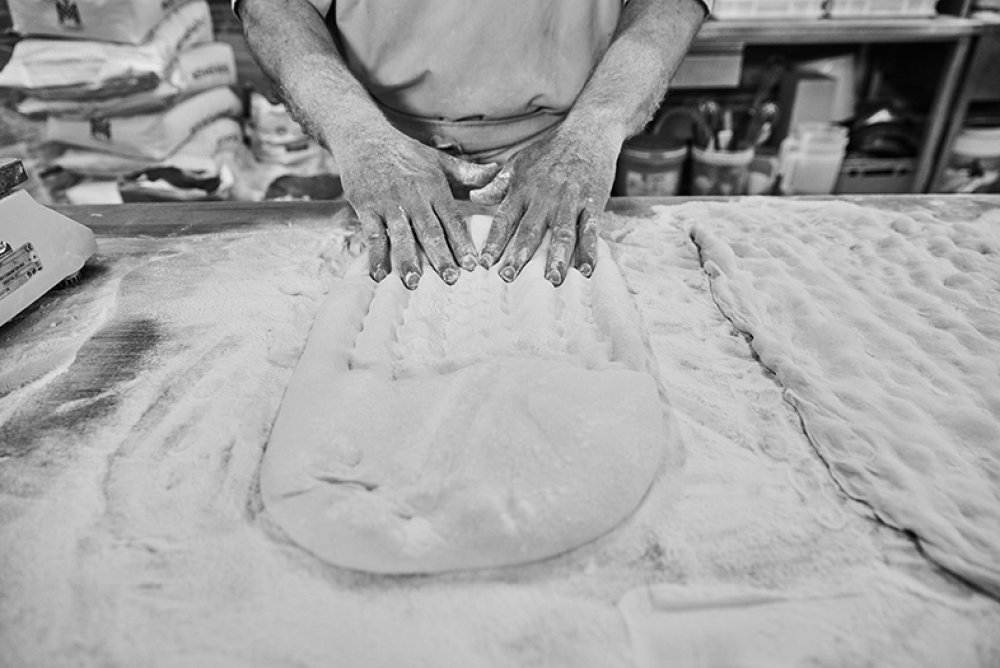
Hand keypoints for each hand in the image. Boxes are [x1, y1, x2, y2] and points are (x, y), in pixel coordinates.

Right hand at [339, 128, 500, 288]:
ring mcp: (389, 202)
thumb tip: (497, 172)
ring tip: (414, 282)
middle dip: (440, 256)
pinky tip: (379, 274)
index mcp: (434, 188)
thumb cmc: (406, 153)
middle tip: (450, 280)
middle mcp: (414, 196)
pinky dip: (375, 255)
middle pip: (430, 230)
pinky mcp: (366, 206)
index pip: (452, 219)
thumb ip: (469, 173)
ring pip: (401, 235)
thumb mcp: (440, 160)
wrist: (364, 137)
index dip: (462, 242)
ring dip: (407, 260)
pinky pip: (372, 233)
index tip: (472, 265)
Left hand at [470, 119, 621, 285]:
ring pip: (562, 233)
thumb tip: (473, 198)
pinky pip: (591, 229)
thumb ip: (497, 184)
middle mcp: (544, 198)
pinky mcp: (593, 203)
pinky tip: (587, 270)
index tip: (483, 264)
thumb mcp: (519, 162)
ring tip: (552, 280)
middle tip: (508, 278)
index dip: (493, 243)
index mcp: (523, 190)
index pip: (504, 220)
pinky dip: (590, 250)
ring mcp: (569, 201)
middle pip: (530, 231)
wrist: (588, 130)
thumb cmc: (551, 150)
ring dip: (557, 258)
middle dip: (519, 255)